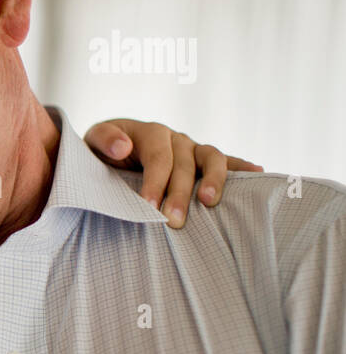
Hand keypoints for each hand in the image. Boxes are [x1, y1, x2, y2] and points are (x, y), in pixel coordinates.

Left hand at [84, 119, 263, 228]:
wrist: (110, 150)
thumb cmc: (102, 152)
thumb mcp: (93, 142)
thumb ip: (103, 140)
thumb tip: (123, 147)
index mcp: (150, 132)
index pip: (157, 157)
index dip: (155, 181)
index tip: (148, 207)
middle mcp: (175, 138)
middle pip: (184, 164)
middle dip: (179, 193)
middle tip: (173, 221)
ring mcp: (192, 147)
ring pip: (211, 157)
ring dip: (215, 179)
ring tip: (210, 203)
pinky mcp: (203, 159)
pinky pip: (227, 160)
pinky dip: (243, 166)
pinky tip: (260, 173)